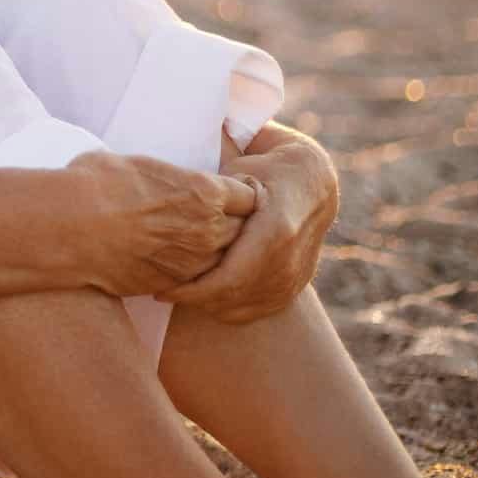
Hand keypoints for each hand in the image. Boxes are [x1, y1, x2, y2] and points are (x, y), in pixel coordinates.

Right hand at [65, 151, 259, 298]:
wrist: (71, 227)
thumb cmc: (98, 183)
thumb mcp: (140, 164)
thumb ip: (169, 176)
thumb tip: (161, 176)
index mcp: (205, 192)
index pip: (250, 197)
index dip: (241, 196)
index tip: (230, 196)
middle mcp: (208, 229)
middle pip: (245, 232)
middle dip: (236, 227)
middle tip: (218, 222)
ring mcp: (193, 263)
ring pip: (226, 261)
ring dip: (218, 254)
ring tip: (195, 244)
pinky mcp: (173, 285)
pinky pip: (198, 281)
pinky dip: (193, 274)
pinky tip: (174, 263)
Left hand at [152, 141, 339, 322]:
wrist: (313, 181)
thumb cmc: (266, 167)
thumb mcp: (241, 167)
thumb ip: (216, 191)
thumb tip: (178, 202)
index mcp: (277, 228)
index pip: (233, 274)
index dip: (197, 286)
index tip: (163, 285)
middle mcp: (291, 259)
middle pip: (237, 294)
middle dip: (197, 298)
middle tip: (163, 291)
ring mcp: (296, 276)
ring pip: (247, 307)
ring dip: (209, 306)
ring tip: (179, 294)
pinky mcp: (295, 286)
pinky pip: (259, 310)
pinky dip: (229, 310)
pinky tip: (205, 300)